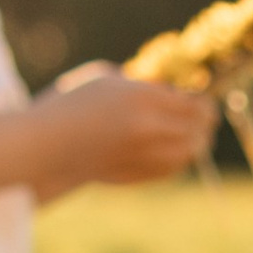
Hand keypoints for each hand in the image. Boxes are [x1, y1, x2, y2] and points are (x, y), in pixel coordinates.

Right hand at [26, 64, 218, 198]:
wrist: (44, 144)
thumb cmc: (69, 103)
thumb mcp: (104, 78)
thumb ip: (141, 83)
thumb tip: (169, 88)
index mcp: (140, 96)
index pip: (192, 101)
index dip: (203, 100)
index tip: (203, 97)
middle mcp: (147, 126)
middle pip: (198, 128)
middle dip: (205, 122)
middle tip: (207, 116)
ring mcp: (143, 154)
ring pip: (190, 152)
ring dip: (196, 142)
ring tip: (196, 134)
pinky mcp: (138, 174)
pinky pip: (173, 168)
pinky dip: (180, 158)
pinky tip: (177, 150)